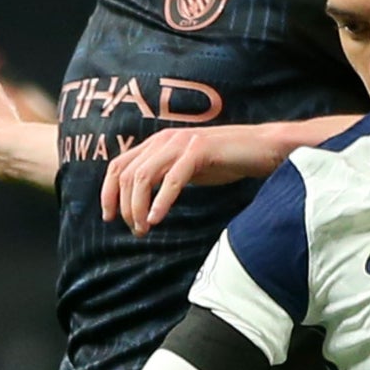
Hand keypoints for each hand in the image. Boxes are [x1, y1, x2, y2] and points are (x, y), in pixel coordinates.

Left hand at [101, 124, 284, 235]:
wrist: (261, 148)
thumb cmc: (225, 161)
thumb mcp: (186, 168)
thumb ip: (163, 176)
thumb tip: (141, 200)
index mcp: (157, 143)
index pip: (118, 165)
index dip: (108, 193)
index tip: (109, 218)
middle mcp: (164, 139)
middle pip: (127, 174)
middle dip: (125, 206)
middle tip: (135, 231)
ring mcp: (181, 142)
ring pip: (144, 176)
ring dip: (138, 207)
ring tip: (144, 229)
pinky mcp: (199, 150)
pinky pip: (172, 179)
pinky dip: (161, 202)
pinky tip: (157, 219)